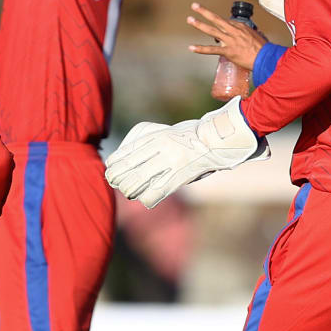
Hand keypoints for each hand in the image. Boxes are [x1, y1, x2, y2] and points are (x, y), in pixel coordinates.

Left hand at [105, 98, 268, 207]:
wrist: (217, 139)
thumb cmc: (188, 136)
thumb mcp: (162, 131)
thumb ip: (142, 142)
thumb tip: (121, 158)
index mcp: (154, 136)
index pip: (123, 154)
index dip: (113, 166)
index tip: (112, 172)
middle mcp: (159, 148)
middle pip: (126, 170)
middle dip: (118, 181)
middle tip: (119, 184)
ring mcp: (170, 162)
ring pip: (137, 182)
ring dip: (130, 191)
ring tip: (132, 192)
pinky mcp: (180, 176)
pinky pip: (155, 193)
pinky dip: (147, 199)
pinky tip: (148, 198)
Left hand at [186, 2, 269, 69]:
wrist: (267, 58)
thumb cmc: (263, 49)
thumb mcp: (255, 36)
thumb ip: (246, 35)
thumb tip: (244, 38)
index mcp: (241, 27)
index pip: (225, 22)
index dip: (219, 24)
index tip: (214, 23)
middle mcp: (234, 31)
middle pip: (217, 19)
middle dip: (204, 12)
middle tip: (194, 6)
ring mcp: (230, 40)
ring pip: (212, 30)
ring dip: (199, 24)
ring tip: (190, 19)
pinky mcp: (228, 51)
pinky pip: (212, 49)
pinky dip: (201, 48)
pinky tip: (192, 47)